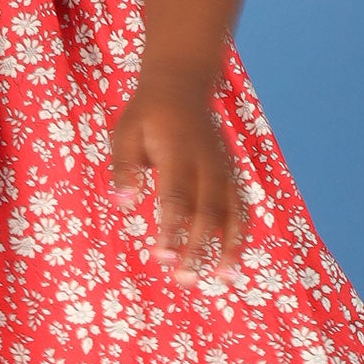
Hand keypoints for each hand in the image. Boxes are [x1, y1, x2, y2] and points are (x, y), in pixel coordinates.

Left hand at [108, 62, 246, 286]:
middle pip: (206, 212)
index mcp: (177, 154)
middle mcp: (205, 164)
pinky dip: (240, 234)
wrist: (182, 83)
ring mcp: (222, 168)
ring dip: (227, 247)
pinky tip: (233, 259)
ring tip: (221, 280)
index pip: (176, 199)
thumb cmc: (147, 114)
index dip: (171, 230)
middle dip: (197, 248)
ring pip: (232, 212)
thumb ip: (124, 168)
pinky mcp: (230, 172)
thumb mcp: (125, 133)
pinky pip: (241, 206)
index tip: (162, 257)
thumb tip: (123, 204)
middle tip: (183, 279)